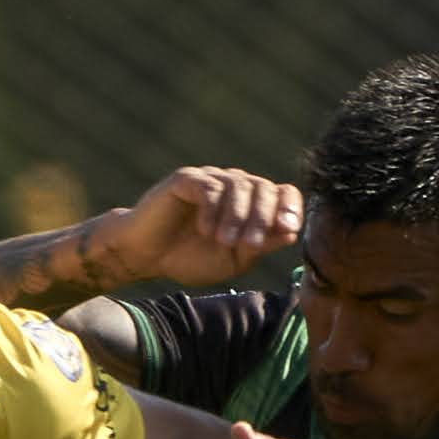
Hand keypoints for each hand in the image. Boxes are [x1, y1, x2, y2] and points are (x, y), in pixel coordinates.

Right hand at [97, 167, 302, 289]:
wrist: (146, 256)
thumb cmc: (189, 257)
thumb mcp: (233, 260)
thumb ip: (261, 245)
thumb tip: (291, 232)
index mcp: (251, 204)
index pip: (283, 193)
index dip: (291, 208)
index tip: (289, 229)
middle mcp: (235, 186)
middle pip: (265, 188)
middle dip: (262, 219)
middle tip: (250, 245)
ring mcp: (211, 179)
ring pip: (239, 186)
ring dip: (236, 217)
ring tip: (223, 241)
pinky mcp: (187, 179)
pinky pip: (209, 187)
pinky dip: (212, 209)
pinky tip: (205, 230)